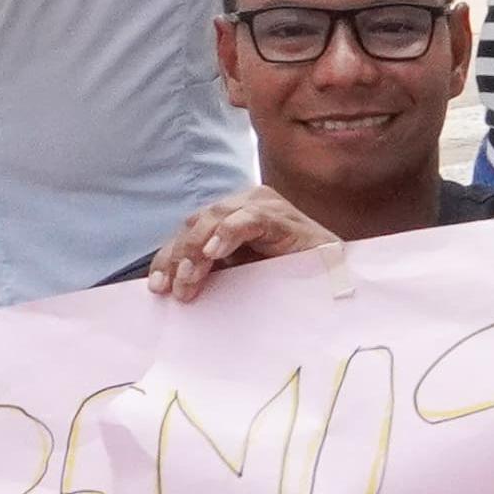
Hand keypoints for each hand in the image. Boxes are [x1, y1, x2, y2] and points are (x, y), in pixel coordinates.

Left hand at [139, 185, 340, 301]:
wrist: (336, 281)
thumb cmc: (288, 280)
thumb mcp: (240, 276)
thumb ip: (212, 273)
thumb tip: (171, 287)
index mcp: (233, 216)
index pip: (189, 230)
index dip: (169, 257)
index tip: (157, 287)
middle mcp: (246, 204)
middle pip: (196, 222)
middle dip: (179, 256)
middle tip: (173, 290)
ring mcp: (264, 206)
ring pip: (216, 218)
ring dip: (198, 250)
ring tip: (190, 280)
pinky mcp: (282, 216)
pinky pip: (249, 219)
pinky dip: (228, 233)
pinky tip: (215, 252)